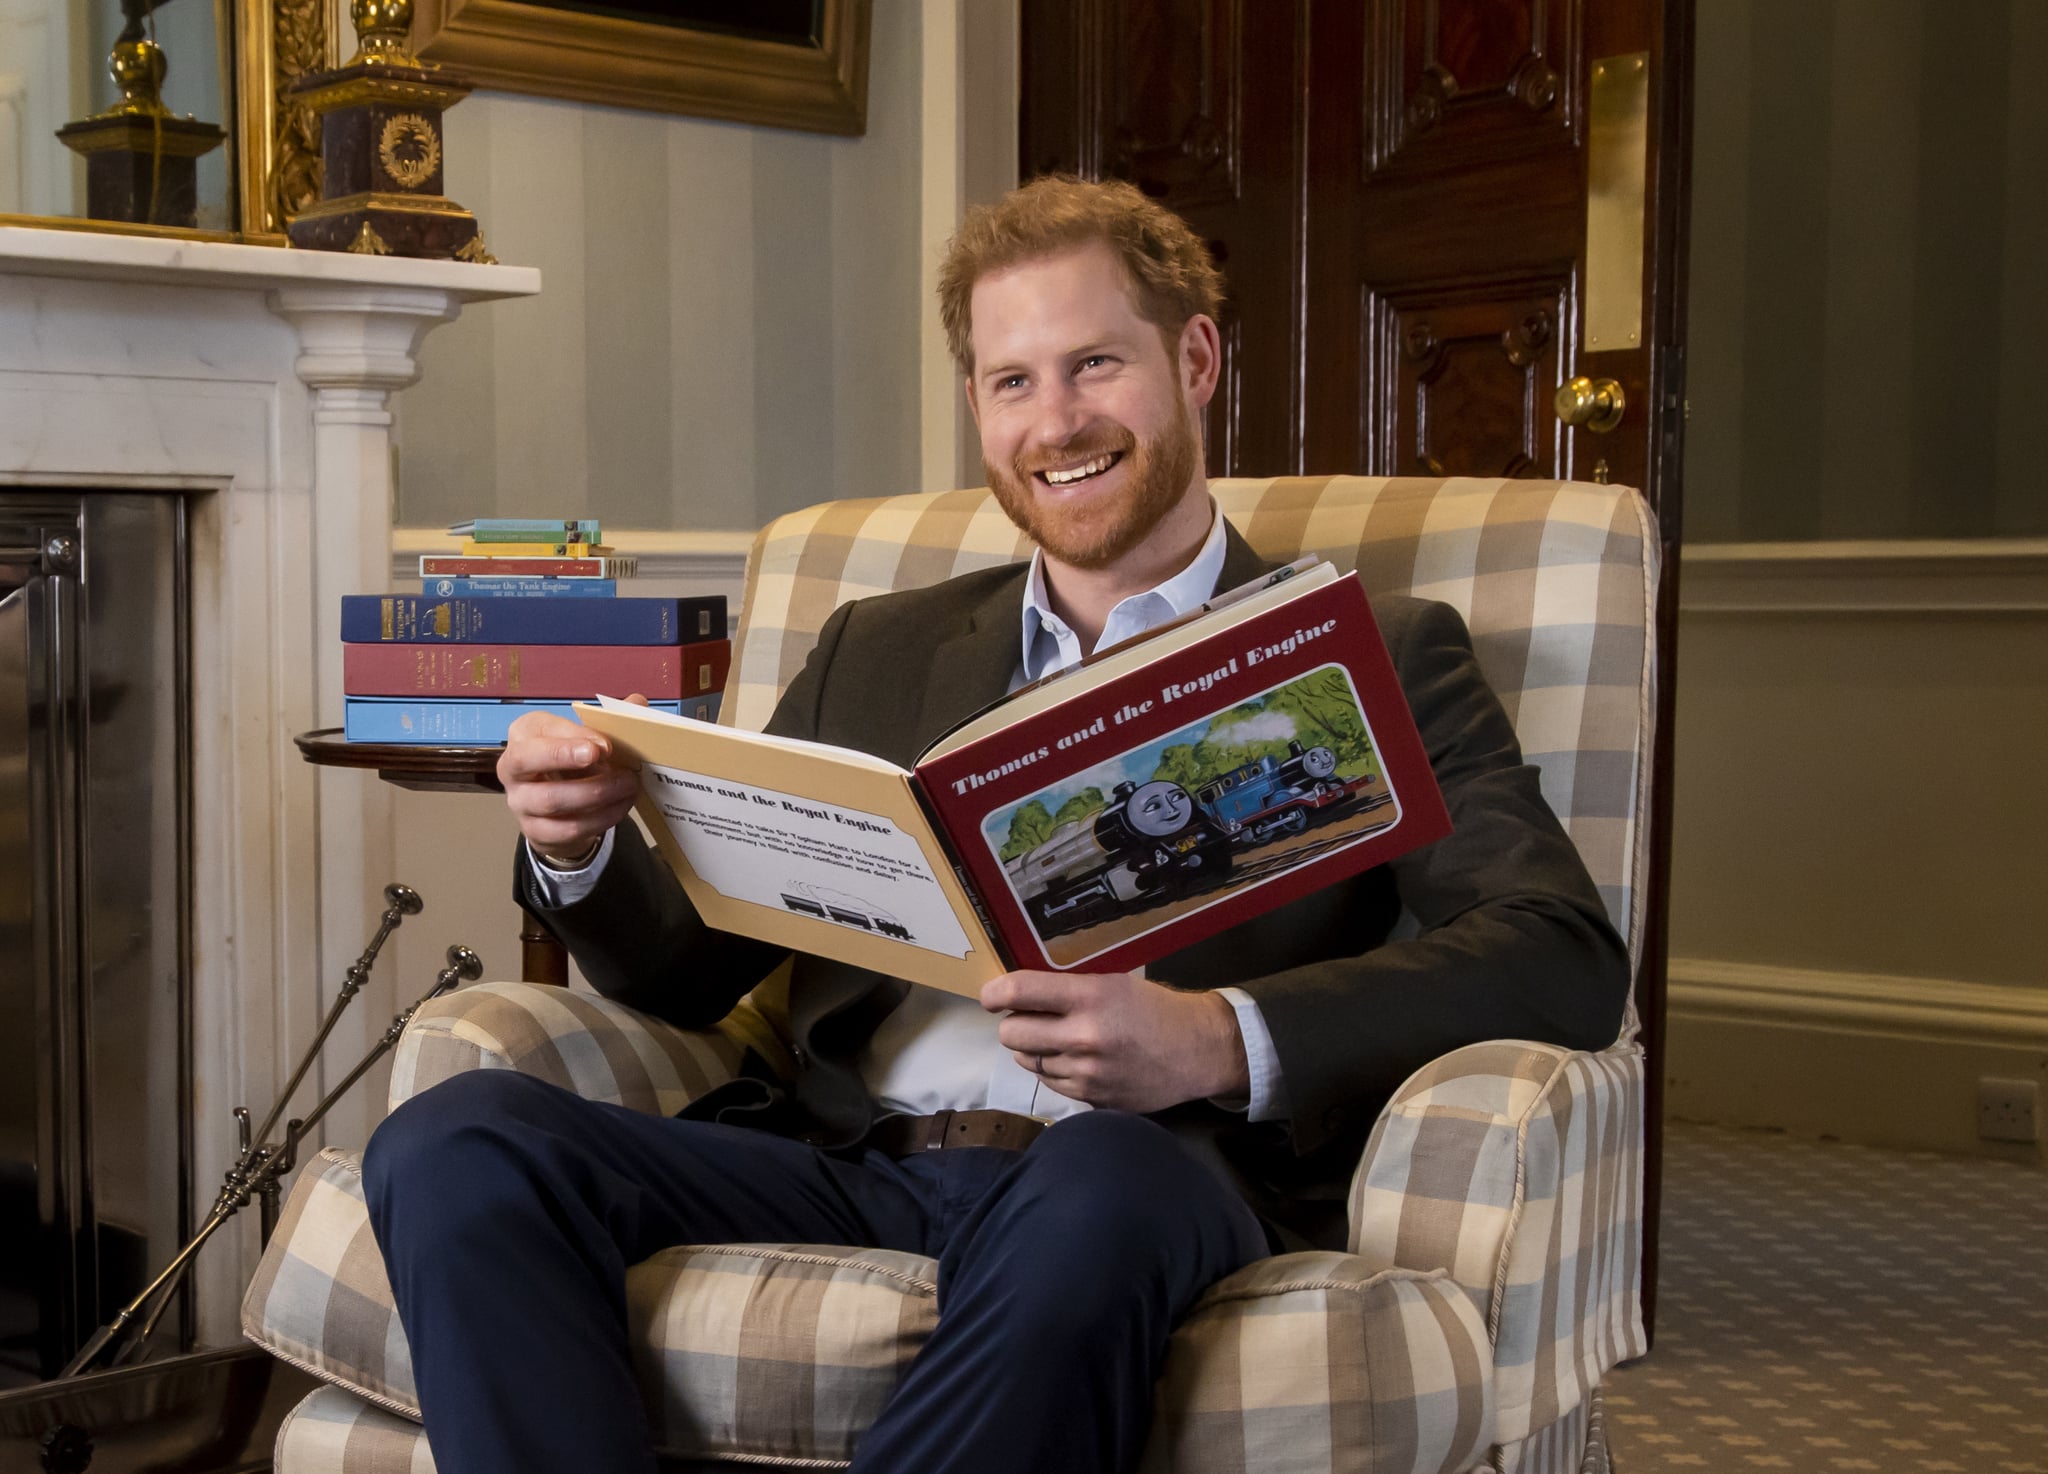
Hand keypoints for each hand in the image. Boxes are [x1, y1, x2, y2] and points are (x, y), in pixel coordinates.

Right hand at [497, 694, 648, 864]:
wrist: (560, 812)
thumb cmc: (572, 764)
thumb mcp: (586, 739)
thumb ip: (610, 721)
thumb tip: (637, 702)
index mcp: (523, 734)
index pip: (541, 729)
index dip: (573, 736)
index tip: (605, 744)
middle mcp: (512, 767)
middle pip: (528, 759)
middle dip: (565, 756)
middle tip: (607, 758)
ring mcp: (519, 802)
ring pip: (551, 798)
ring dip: (596, 792)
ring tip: (628, 785)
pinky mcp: (535, 831)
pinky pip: (566, 828)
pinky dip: (598, 819)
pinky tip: (620, 807)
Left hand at [981, 970, 1248, 1113]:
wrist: (1197, 1052)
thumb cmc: (1154, 1009)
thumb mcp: (1114, 984)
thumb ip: (1069, 990)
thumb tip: (1018, 995)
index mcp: (1091, 997)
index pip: (1019, 991)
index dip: (994, 993)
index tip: (990, 996)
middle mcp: (1083, 1036)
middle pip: (1010, 1034)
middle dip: (1014, 1024)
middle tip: (1029, 1018)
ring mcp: (1086, 1073)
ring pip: (1028, 1061)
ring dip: (1035, 1049)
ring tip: (1061, 1039)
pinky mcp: (1091, 1099)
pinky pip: (1051, 1083)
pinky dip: (1056, 1071)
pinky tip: (1078, 1060)